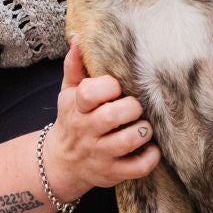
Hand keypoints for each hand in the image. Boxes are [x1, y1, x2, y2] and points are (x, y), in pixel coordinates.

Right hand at [44, 39, 159, 199]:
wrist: (62, 163)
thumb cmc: (72, 120)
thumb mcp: (68, 93)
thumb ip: (75, 67)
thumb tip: (78, 40)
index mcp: (76, 108)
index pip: (91, 93)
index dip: (109, 87)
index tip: (116, 87)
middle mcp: (87, 132)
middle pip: (112, 116)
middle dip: (131, 107)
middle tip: (136, 107)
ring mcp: (100, 154)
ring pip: (128, 140)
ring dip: (143, 130)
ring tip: (144, 125)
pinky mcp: (113, 173)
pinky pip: (138, 167)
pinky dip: (151, 157)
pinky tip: (150, 147)